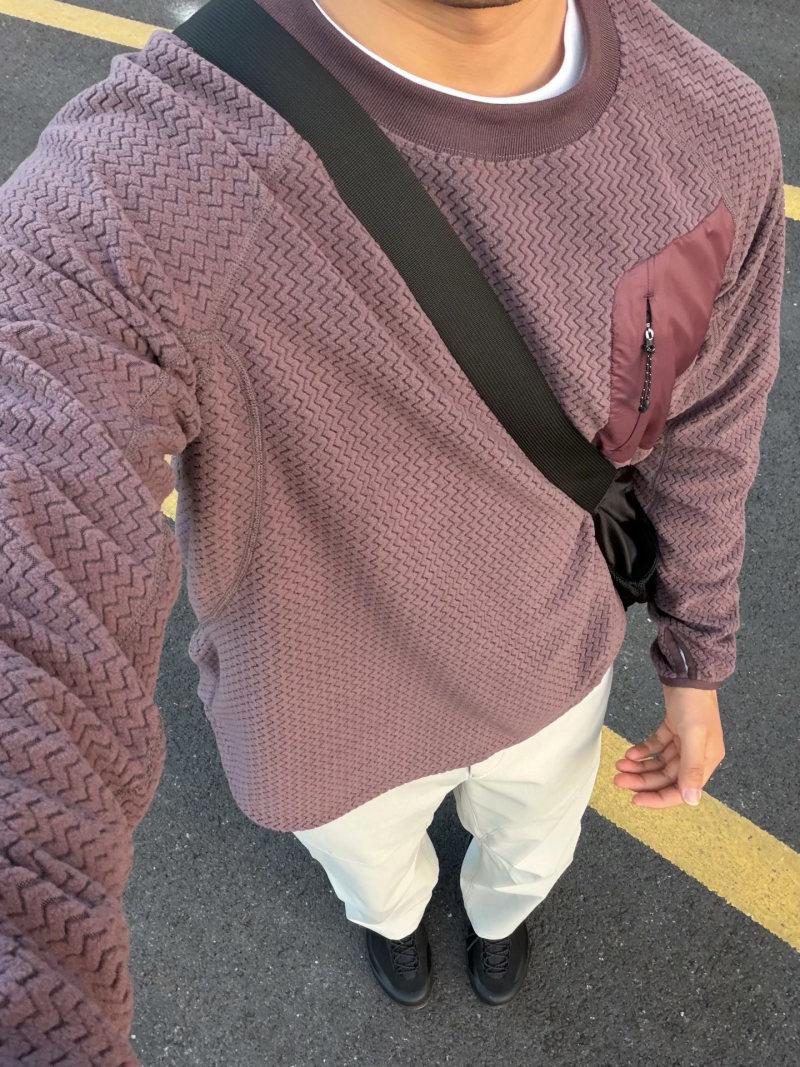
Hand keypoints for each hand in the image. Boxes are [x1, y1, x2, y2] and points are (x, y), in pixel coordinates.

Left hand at [613, 685, 724, 807]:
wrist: (688, 672)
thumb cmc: (694, 703)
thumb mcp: (694, 736)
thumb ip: (691, 768)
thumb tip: (692, 800)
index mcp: (707, 761)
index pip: (681, 790)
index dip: (658, 798)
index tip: (635, 799)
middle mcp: (697, 754)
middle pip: (666, 777)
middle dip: (642, 780)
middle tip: (617, 779)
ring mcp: (685, 742)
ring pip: (659, 763)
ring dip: (640, 766)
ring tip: (619, 765)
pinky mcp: (673, 728)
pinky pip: (656, 746)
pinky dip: (643, 751)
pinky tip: (629, 752)